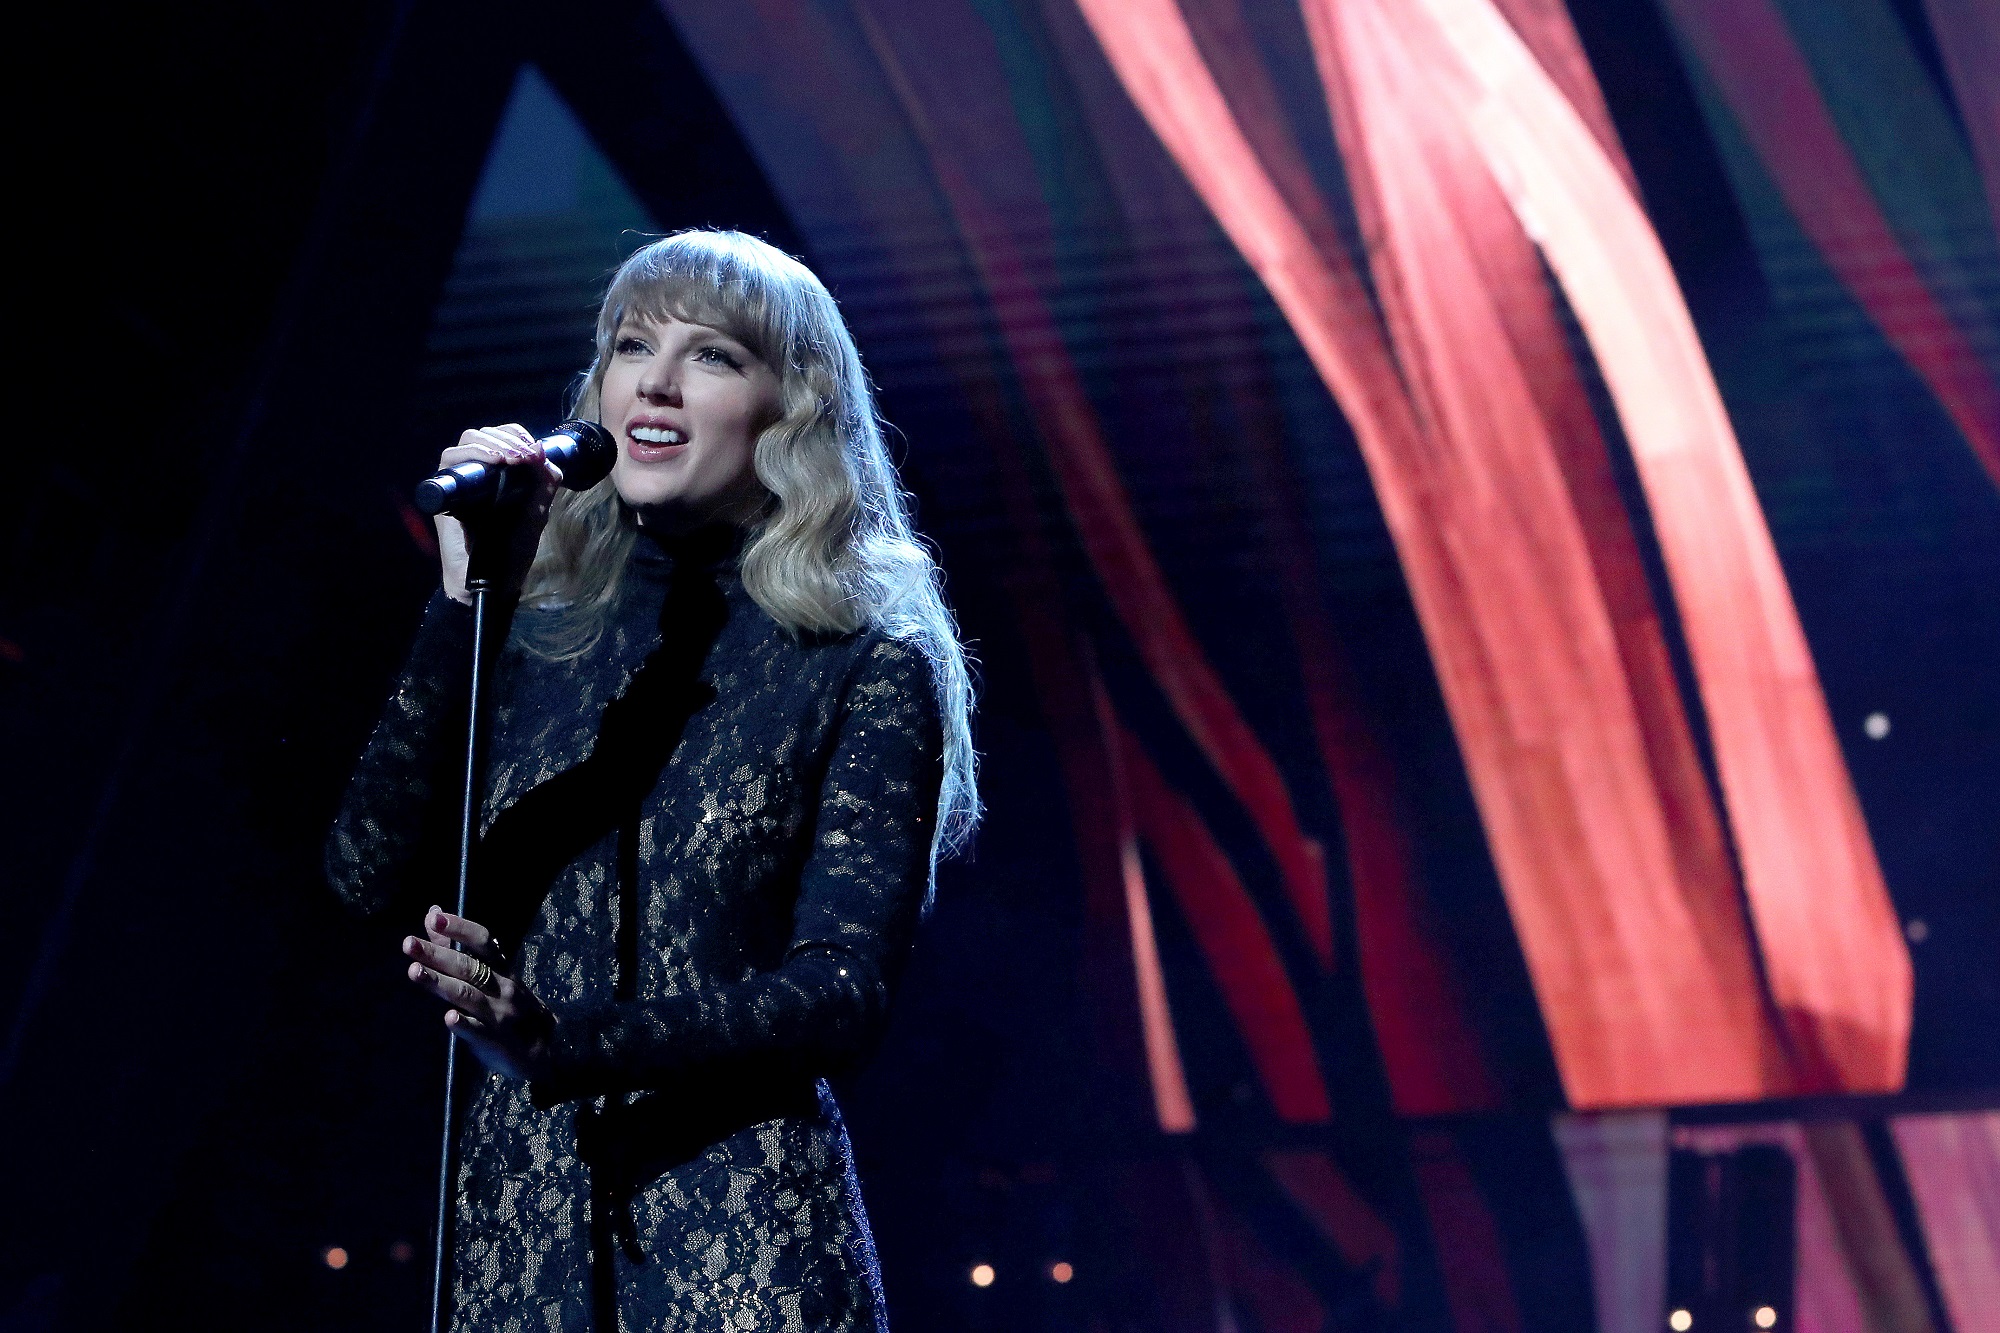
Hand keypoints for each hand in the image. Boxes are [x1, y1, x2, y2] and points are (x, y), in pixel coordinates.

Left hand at [404, 906, 553, 1080]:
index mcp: (500, 969)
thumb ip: (457, 947)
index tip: (435, 918)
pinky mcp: (494, 1041)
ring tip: (414, 971)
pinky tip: (449, 1018)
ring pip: (467, 994)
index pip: (482, 942)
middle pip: (468, 966)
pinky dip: (464, 1024)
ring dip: (440, 982)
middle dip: (437, 954)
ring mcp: (499, 1014)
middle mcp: (501, 987)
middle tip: (409, 944)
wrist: (543, 1048)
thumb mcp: (489, 976)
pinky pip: (478, 1031)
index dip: (460, 928)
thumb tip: (432, 914)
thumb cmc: (507, 1007)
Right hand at [434, 425, 564, 604]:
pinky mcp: (445, 493)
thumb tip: (547, 458)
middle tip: (525, 454)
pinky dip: (473, 454)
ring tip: (512, 457)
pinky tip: (494, 461)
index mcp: (498, 475)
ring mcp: (459, 482)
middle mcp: (476, 474)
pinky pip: (450, 460)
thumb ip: (544, 488)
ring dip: (493, 442)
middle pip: (483, 434)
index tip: (534, 448)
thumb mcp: (536, 515)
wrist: (492, 581)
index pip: (501, 438)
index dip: (516, 435)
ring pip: (467, 441)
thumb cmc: (511, 551)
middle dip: (507, 437)